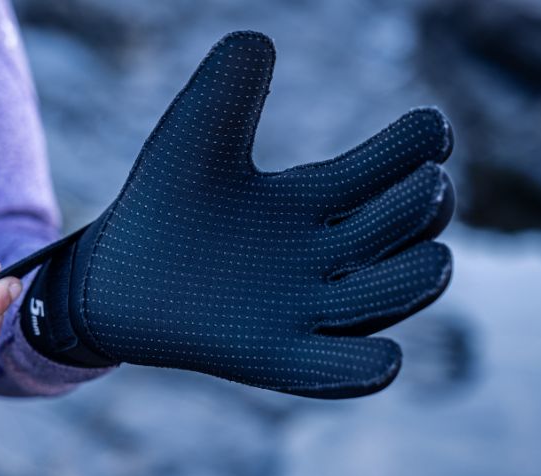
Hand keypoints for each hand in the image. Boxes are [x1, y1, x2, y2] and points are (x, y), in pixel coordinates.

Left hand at [0, 32, 454, 398]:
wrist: (106, 280)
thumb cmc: (158, 205)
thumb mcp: (194, 135)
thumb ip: (229, 85)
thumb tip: (261, 39)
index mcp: (314, 199)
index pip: (389, 167)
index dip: (417, 146)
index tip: (430, 127)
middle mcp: (324, 254)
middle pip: (407, 228)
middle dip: (425, 206)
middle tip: (425, 185)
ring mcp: (307, 308)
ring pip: (395, 294)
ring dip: (419, 277)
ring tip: (433, 257)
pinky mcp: (279, 357)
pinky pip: (345, 371)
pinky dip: (370, 367)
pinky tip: (381, 355)